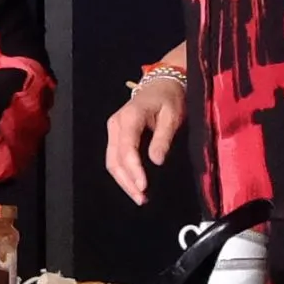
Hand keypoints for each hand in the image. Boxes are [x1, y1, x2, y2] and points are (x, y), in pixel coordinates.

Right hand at [105, 77, 185, 205]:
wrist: (161, 85)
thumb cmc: (169, 99)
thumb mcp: (172, 116)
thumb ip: (163, 139)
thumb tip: (157, 162)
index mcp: (129, 117)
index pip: (127, 149)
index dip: (134, 169)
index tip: (144, 186)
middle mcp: (116, 124)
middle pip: (114, 159)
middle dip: (127, 182)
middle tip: (142, 199)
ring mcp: (113, 130)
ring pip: (112, 161)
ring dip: (123, 181)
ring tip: (139, 197)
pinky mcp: (116, 136)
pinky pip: (115, 158)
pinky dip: (123, 174)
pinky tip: (134, 185)